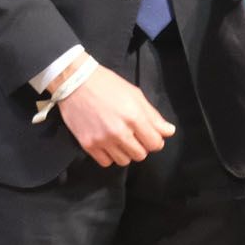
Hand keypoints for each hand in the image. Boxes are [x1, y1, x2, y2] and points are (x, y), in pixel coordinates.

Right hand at [55, 61, 175, 165]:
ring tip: (120, 139)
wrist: (76, 83)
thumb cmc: (108, 85)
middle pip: (140, 155)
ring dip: (125, 152)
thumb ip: (153, 116)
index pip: (155, 143)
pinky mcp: (88, 145)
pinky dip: (109, 155)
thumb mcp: (135, 95)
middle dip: (141, 146)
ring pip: (124, 161)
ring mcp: (103, 140)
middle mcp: (119, 132)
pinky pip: (106, 162)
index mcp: (134, 117)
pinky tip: (108, 143)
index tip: (150, 135)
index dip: (155, 140)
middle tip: (134, 135)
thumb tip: (169, 132)